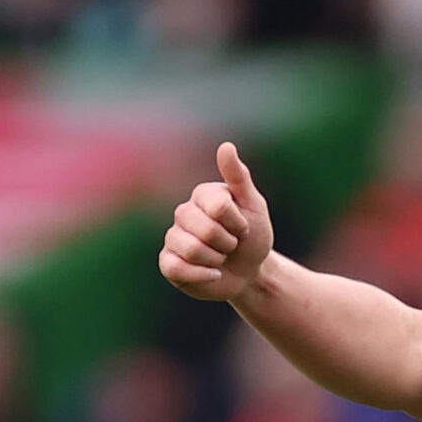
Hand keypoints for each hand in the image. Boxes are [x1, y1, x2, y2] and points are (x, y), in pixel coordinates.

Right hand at [159, 142, 273, 300]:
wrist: (251, 272)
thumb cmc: (253, 237)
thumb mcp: (254, 206)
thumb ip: (239, 177)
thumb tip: (226, 146)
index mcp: (203, 195)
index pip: (218, 207)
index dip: (238, 223)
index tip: (243, 226)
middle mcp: (183, 213)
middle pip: (205, 230)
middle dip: (229, 243)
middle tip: (233, 244)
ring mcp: (173, 238)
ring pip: (191, 249)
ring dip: (217, 259)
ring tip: (221, 257)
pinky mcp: (168, 263)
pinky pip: (176, 268)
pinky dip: (203, 275)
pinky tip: (212, 273)